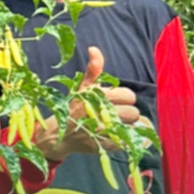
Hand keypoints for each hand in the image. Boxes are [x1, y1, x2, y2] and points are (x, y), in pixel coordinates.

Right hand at [32, 46, 154, 161]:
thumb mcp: (83, 88)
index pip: (129, 96)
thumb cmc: (74, 109)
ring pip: (131, 127)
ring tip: (111, 126)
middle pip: (133, 113)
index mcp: (98, 96)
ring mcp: (103, 131)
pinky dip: (120, 140)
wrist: (59, 134)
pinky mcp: (104, 145)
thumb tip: (94, 48)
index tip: (112, 102)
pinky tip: (108, 136)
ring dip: (124, 127)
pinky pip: (125, 141)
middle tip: (112, 115)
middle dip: (125, 114)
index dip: (123, 99)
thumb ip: (94, 70)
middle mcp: (100, 113)